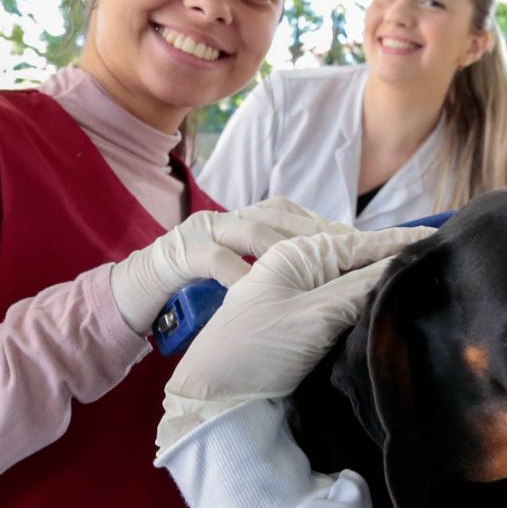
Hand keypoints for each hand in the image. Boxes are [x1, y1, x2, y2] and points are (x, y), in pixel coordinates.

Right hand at [109, 197, 350, 334]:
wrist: (139, 290)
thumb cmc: (201, 289)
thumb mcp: (246, 278)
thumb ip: (279, 272)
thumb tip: (336, 282)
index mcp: (250, 220)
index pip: (298, 217)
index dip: (331, 230)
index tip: (367, 247)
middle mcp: (231, 217)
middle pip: (285, 219)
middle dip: (323, 235)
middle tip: (356, 254)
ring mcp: (205, 231)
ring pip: (254, 232)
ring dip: (288, 249)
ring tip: (318, 268)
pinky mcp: (181, 252)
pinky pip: (214, 258)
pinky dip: (237, 273)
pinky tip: (257, 289)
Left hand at [157, 225, 433, 455]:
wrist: (213, 401)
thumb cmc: (254, 351)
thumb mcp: (314, 317)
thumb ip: (360, 289)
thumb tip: (401, 267)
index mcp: (297, 254)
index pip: (362, 243)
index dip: (400, 242)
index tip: (438, 235)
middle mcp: (300, 271)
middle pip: (360, 263)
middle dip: (395, 265)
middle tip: (439, 267)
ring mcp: (301, 301)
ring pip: (354, 289)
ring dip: (381, 291)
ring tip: (422, 289)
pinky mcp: (303, 330)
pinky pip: (343, 312)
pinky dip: (365, 312)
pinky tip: (386, 316)